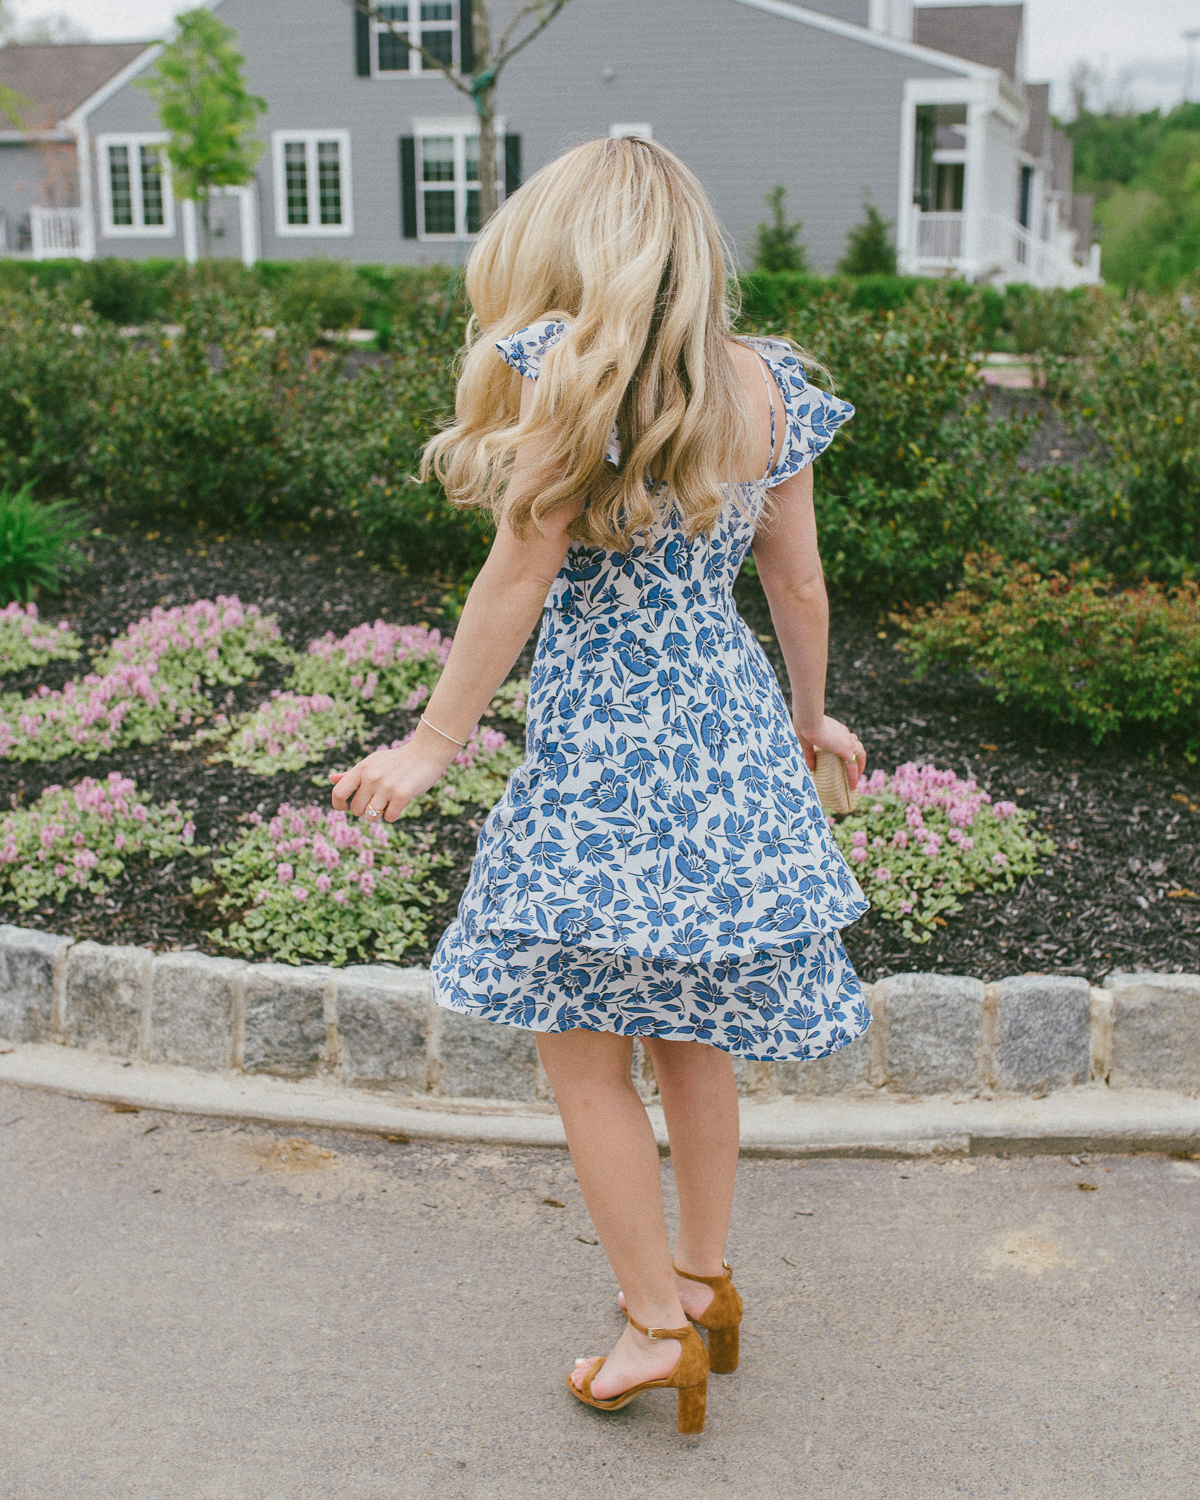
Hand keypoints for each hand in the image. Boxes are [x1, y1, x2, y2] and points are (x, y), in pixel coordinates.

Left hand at [330, 737, 452, 822]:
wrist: (426, 753)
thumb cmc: (396, 760)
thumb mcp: (372, 763)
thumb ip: (352, 774)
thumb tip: (332, 779)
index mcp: (362, 768)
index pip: (338, 792)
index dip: (338, 804)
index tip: (344, 808)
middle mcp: (371, 777)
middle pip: (356, 810)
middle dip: (365, 810)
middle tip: (377, 800)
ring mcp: (386, 786)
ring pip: (371, 816)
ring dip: (379, 813)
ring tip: (388, 801)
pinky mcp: (402, 795)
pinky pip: (389, 817)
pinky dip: (394, 814)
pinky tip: (400, 803)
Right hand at [796, 715, 865, 789]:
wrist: (808, 721)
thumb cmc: (804, 727)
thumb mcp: (806, 742)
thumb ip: (809, 755)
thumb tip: (810, 767)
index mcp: (838, 730)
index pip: (848, 740)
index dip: (848, 750)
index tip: (846, 759)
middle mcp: (846, 734)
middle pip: (858, 747)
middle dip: (858, 759)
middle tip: (855, 771)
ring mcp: (848, 741)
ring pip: (861, 755)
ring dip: (860, 768)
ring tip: (857, 779)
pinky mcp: (846, 749)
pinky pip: (853, 766)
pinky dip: (854, 776)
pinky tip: (853, 786)